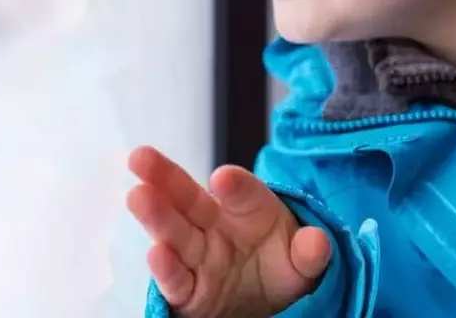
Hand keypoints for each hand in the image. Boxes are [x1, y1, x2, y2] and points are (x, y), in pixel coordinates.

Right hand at [127, 146, 330, 317]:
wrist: (265, 298)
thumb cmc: (279, 261)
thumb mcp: (302, 258)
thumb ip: (309, 251)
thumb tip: (318, 241)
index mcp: (245, 205)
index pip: (240, 190)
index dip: (233, 184)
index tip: (224, 180)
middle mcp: (213, 223)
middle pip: (187, 197)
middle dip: (164, 176)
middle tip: (141, 156)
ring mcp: (198, 255)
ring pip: (173, 232)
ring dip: (155, 215)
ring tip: (137, 196)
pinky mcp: (188, 290)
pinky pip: (176, 279)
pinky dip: (165, 269)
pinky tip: (154, 254)